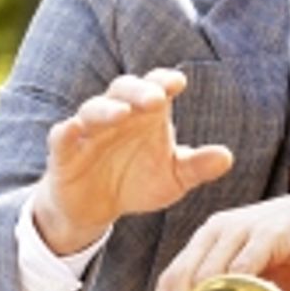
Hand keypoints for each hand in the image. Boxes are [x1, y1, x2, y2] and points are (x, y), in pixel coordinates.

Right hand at [30, 69, 232, 256]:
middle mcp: (117, 115)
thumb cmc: (138, 182)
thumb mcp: (173, 178)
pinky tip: (73, 129)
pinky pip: (62, 136)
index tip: (178, 83)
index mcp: (146, 114)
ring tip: (122, 114)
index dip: (164, 81)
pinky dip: (67, 131)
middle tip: (155, 98)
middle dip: (139, 91)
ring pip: (93, 109)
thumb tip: (227, 157)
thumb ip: (197, 166)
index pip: (155, 86)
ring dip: (107, 109)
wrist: (97, 209)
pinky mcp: (64, 152)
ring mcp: (89, 131)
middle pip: (124, 90)